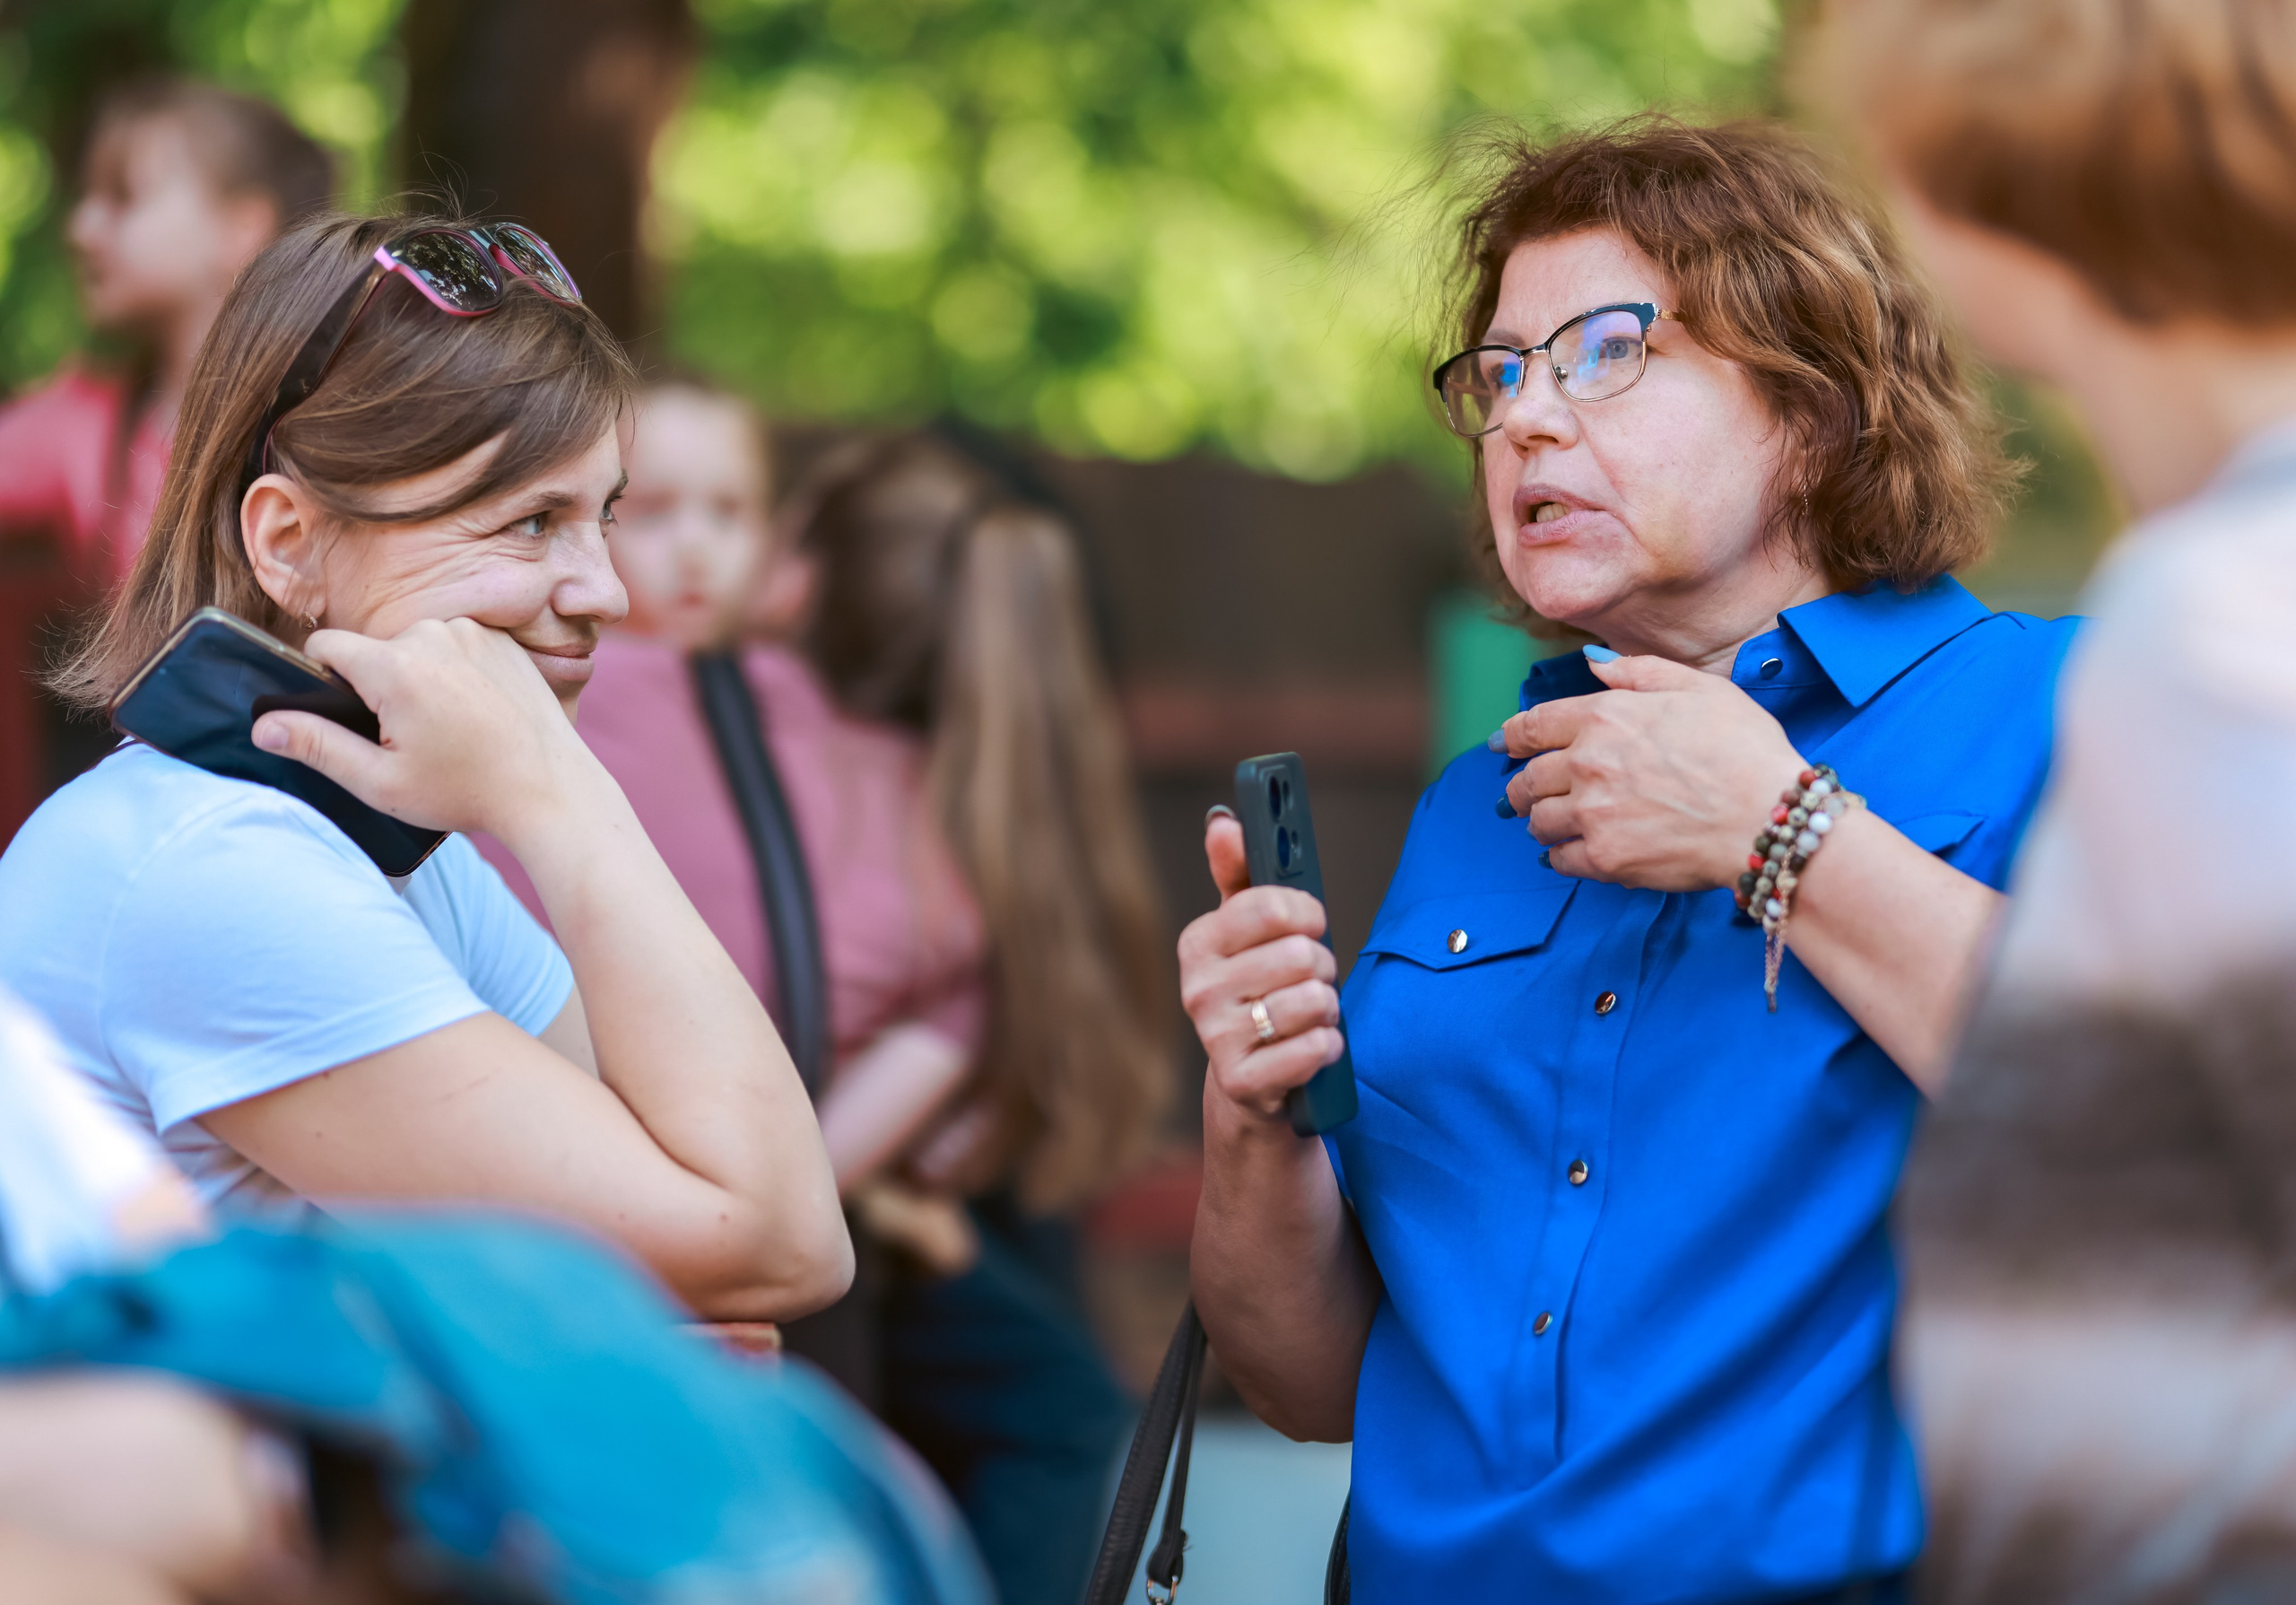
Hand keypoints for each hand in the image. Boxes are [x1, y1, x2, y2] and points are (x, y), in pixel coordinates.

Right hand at [250, 617, 606, 844]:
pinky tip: (476, 715)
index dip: (321, 678)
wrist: (552, 790)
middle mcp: (433, 634)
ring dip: (419, 678)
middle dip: (378, 687)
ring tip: (447, 730)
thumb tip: (263, 725)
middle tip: (409, 739)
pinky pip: (457, 647)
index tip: (342, 714)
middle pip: (375, 650)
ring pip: (417, 647)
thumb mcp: (381, 782)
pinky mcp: (502, 640)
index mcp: (395, 666)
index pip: (326, 647)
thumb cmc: (466, 792)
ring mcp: (474, 633)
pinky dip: (456, 674)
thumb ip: (317, 746)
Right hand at [1177, 811, 1343, 1126]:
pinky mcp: (1243, 1083)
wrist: (1254, 1084)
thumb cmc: (1260, 992)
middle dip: (1322, 967)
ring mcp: (1216, 1038)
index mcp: (1198, 942)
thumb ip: (1239, 874)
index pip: (1270, 906)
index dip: (1307, 912)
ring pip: (1313, 1000)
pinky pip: (1313, 1049)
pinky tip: (1315, 1049)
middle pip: (1300, 955)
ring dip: (1327, 1009)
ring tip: (1310, 1016)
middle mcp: (1198, 989)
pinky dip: (1328, 1047)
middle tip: (1311, 979)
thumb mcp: (1248, 934)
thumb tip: (1223, 820)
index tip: (1312, 922)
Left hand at [1499, 653, 1804, 890]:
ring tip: (1551, 824)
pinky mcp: (1605, 858)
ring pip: (1538, 821)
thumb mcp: (1699, 687)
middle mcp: (1588, 764)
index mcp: (1605, 717)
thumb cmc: (1744, 748)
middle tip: (1522, 795)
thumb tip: (1594, 663)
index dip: (1513, 736)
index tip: (1504, 745)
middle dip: (1521, 786)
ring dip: (1541, 821)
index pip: (1533, 725)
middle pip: (1527, 778)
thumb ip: (1639, 672)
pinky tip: (1571, 852)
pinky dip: (1561, 856)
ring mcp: (1593, 814)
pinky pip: (1561, 859)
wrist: (1769, 815)